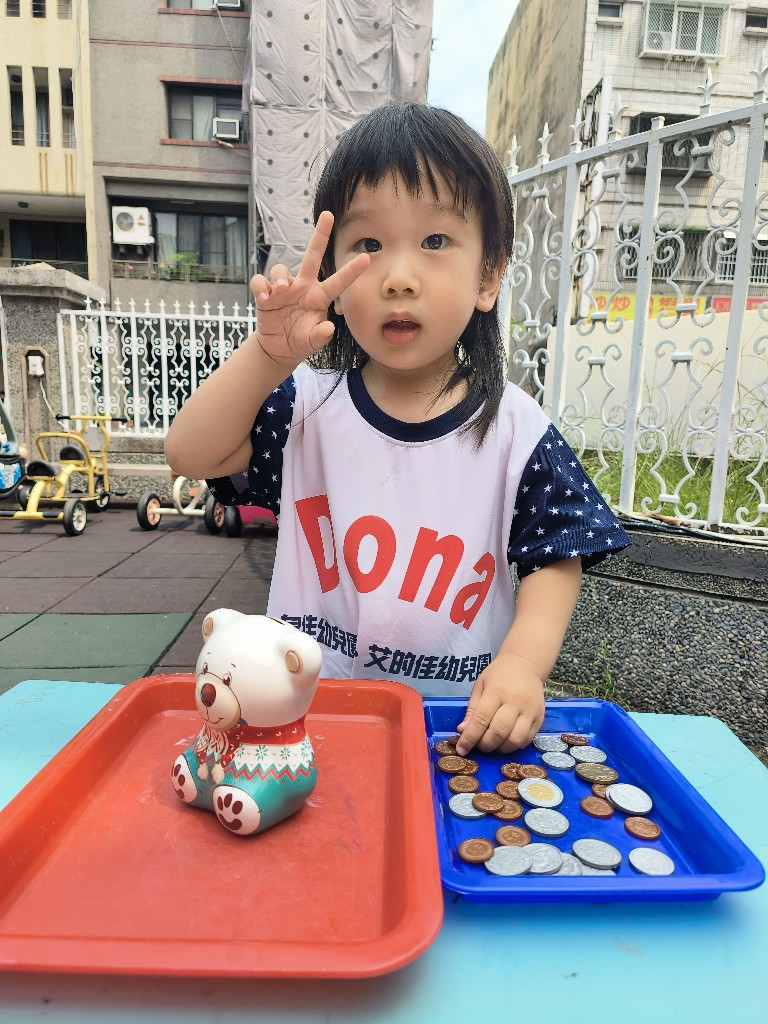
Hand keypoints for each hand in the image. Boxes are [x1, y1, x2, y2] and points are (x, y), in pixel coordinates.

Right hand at [250, 211, 369, 365]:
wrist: (279, 348)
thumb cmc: (301, 340)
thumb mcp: (313, 342)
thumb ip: (321, 335)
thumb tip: (329, 328)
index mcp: (319, 297)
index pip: (338, 282)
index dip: (351, 271)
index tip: (366, 258)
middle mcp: (303, 287)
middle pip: (312, 256)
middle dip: (320, 235)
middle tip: (328, 215)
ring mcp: (284, 289)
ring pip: (281, 270)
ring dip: (280, 277)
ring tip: (282, 290)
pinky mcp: (266, 295)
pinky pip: (260, 282)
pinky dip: (261, 287)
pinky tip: (264, 298)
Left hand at [455, 652, 544, 755]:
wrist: (526, 665)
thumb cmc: (498, 675)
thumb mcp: (480, 686)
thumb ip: (472, 710)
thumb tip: (462, 731)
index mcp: (496, 692)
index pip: (481, 720)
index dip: (470, 738)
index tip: (461, 750)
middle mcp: (515, 702)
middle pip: (499, 732)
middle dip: (485, 745)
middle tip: (479, 746)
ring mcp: (530, 711)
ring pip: (515, 740)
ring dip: (501, 749)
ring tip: (493, 744)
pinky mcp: (540, 718)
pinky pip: (527, 740)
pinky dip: (514, 746)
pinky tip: (506, 741)